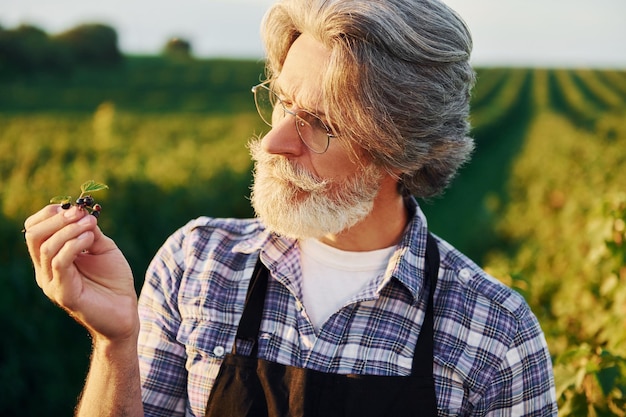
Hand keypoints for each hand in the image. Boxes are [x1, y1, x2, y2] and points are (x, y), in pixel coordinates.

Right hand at [24, 205, 137, 342]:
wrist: (125, 312)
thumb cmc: (113, 280)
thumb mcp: (102, 247)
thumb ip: (89, 230)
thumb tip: (80, 212)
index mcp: (50, 258)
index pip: (34, 229)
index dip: (49, 214)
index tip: (73, 207)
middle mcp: (44, 270)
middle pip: (34, 236)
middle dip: (57, 219)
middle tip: (80, 214)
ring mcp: (51, 283)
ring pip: (46, 247)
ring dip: (70, 230)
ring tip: (91, 226)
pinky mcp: (63, 293)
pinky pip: (59, 263)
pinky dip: (74, 245)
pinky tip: (89, 239)